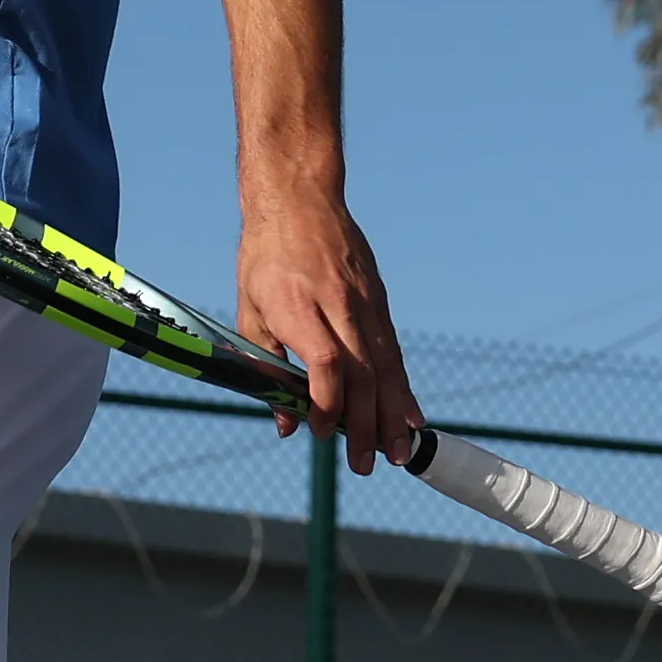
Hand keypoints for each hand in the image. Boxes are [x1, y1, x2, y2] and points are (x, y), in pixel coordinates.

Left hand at [236, 191, 421, 474]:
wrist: (299, 198)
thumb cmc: (265, 256)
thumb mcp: (249, 308)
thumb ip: (265, 366)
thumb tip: (284, 424)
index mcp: (296, 306)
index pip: (325, 363)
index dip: (327, 403)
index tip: (322, 432)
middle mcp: (337, 304)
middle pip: (361, 372)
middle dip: (367, 424)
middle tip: (369, 464)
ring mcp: (364, 301)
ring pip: (385, 364)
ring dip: (394, 412)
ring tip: (400, 451)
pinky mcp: (378, 299)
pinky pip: (392, 349)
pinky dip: (402, 385)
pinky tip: (411, 414)